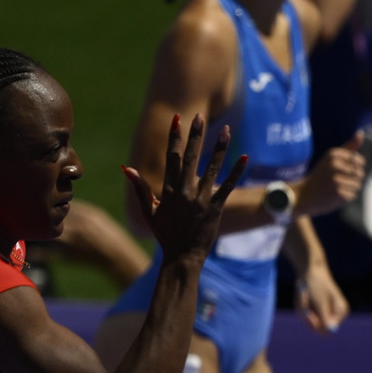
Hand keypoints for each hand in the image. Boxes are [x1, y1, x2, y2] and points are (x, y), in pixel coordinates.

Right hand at [124, 114, 244, 264]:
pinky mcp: (216, 208)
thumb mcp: (149, 211)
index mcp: (169, 189)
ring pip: (212, 168)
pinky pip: (228, 186)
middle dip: (195, 135)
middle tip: (199, 116)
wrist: (181, 256)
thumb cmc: (165, 235)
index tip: (177, 119)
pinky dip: (236, 172)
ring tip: (226, 130)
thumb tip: (127, 168)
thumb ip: (140, 188)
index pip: (172, 156)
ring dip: (220, 148)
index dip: (175, 137)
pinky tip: (244, 157)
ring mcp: (201, 199)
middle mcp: (185, 191)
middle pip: (191, 157)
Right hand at [295, 133, 367, 216]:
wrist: (305, 195)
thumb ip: (349, 147)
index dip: (355, 168)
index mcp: (333, 154)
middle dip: (353, 179)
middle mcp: (334, 165)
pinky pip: (353, 195)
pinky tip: (334, 195)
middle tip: (338, 180)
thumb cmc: (322, 175)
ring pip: (358, 185)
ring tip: (336, 187)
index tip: (343, 170)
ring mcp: (336, 180)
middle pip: (360, 173)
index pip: (360, 161)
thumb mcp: (332, 158)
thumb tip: (361, 132)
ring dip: (350, 189)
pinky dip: (346, 197)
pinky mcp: (338, 193)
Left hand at [297, 265, 348, 332]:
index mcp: (341, 312)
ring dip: (302, 307)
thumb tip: (331, 330)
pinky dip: (301, 305)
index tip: (308, 313)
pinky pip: (305, 314)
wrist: (310, 268)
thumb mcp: (320, 301)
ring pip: (308, 320)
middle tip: (303, 298)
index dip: (315, 324)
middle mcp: (335, 314)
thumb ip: (325, 318)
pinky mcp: (316, 308)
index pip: (327, 330)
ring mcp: (325, 311)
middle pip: (316, 326)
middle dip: (306, 314)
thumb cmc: (317, 283)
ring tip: (303, 293)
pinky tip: (302, 294)